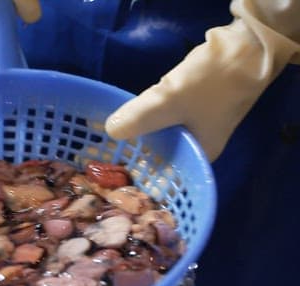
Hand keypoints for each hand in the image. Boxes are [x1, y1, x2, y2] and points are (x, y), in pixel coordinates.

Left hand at [105, 0, 299, 160]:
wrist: (246, 48)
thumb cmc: (211, 82)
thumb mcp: (169, 101)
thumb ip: (139, 117)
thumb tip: (110, 130)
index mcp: (200, 156)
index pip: (164, 176)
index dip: (137, 175)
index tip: (110, 173)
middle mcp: (199, 147)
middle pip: (160, 157)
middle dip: (133, 155)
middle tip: (101, 156)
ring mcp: (197, 126)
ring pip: (160, 137)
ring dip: (138, 136)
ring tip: (107, 141)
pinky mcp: (192, 108)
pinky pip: (164, 120)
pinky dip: (148, 120)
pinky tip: (129, 119)